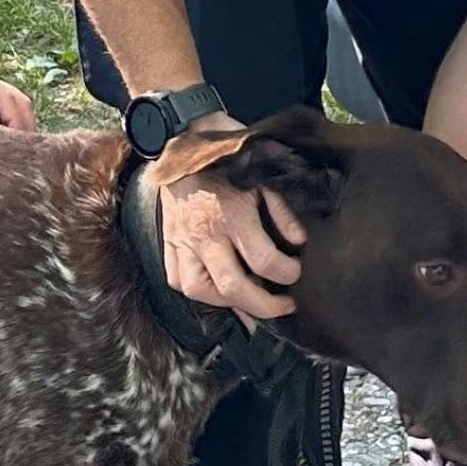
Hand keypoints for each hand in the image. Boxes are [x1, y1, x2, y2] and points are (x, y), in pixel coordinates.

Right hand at [158, 170, 305, 325]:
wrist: (182, 159)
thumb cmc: (224, 171)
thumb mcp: (260, 184)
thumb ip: (282, 213)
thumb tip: (298, 241)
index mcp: (231, 216)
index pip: (263, 259)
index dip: (286, 272)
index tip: (295, 270)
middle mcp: (205, 235)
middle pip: (233, 287)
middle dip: (263, 305)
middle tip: (283, 306)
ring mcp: (182, 244)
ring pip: (200, 291)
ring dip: (228, 303)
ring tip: (249, 301)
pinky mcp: (168, 247)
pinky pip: (178, 282)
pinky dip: (200, 292)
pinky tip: (218, 290)